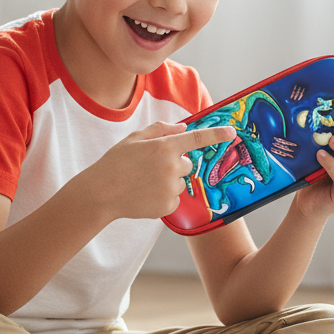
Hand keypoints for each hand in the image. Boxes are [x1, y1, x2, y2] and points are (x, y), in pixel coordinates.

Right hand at [90, 121, 237, 220]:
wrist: (101, 193)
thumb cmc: (116, 162)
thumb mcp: (135, 138)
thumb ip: (161, 129)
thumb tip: (183, 128)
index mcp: (164, 146)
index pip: (197, 138)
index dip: (216, 135)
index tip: (232, 132)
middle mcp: (171, 167)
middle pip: (187, 164)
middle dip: (174, 164)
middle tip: (151, 168)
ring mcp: (170, 188)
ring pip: (180, 182)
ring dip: (168, 181)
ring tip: (144, 183)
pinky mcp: (168, 206)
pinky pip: (174, 198)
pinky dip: (164, 197)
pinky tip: (145, 194)